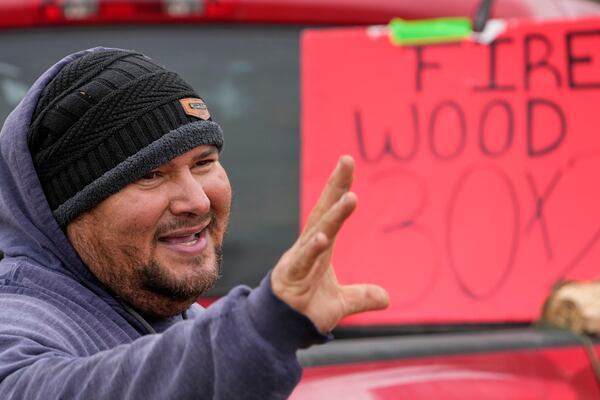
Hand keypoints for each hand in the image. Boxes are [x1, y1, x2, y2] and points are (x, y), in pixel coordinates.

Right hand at [271, 155, 388, 332]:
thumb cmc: (305, 308)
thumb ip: (362, 296)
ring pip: (318, 233)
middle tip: (347, 160)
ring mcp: (299, 261)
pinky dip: (313, 250)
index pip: (331, 212)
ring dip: (334, 216)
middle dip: (336, 186)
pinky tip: (323, 238)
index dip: (340, 188)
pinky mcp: (291, 278)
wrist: (280, 330)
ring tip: (350, 198)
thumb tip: (386, 298)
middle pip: (323, 211)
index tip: (347, 163)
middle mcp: (309, 247)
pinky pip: (303, 262)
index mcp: (319, 246)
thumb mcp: (340, 303)